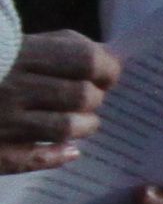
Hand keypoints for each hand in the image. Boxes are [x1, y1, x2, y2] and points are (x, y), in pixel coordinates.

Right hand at [0, 30, 118, 172]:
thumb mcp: (26, 44)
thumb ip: (67, 47)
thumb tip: (111, 58)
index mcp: (23, 56)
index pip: (87, 60)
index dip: (107, 70)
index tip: (106, 77)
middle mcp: (13, 87)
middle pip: (82, 95)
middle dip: (95, 99)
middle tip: (88, 100)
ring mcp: (3, 121)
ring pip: (66, 127)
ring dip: (84, 126)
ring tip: (80, 123)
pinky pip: (35, 159)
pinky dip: (57, 156)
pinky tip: (68, 150)